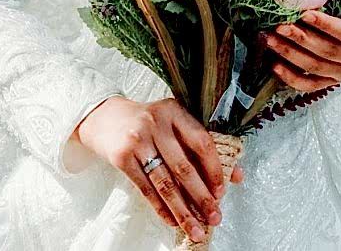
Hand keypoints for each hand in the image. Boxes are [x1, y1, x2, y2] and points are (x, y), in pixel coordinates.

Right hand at [74, 95, 242, 242]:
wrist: (104, 116)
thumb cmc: (147, 122)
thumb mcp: (173, 124)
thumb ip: (201, 146)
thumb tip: (236, 175)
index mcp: (174, 111)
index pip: (201, 142)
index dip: (213, 169)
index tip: (221, 192)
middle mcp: (157, 123)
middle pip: (184, 167)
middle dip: (201, 197)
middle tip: (214, 217)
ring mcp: (138, 140)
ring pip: (165, 183)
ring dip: (183, 210)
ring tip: (196, 228)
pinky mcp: (122, 157)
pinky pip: (146, 189)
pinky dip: (161, 208)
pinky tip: (172, 221)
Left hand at [264, 0, 340, 91]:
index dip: (327, 25)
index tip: (306, 13)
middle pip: (326, 51)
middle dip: (301, 38)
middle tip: (279, 24)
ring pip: (315, 67)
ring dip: (290, 54)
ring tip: (270, 38)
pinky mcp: (333, 80)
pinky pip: (311, 85)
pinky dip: (292, 79)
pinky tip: (275, 66)